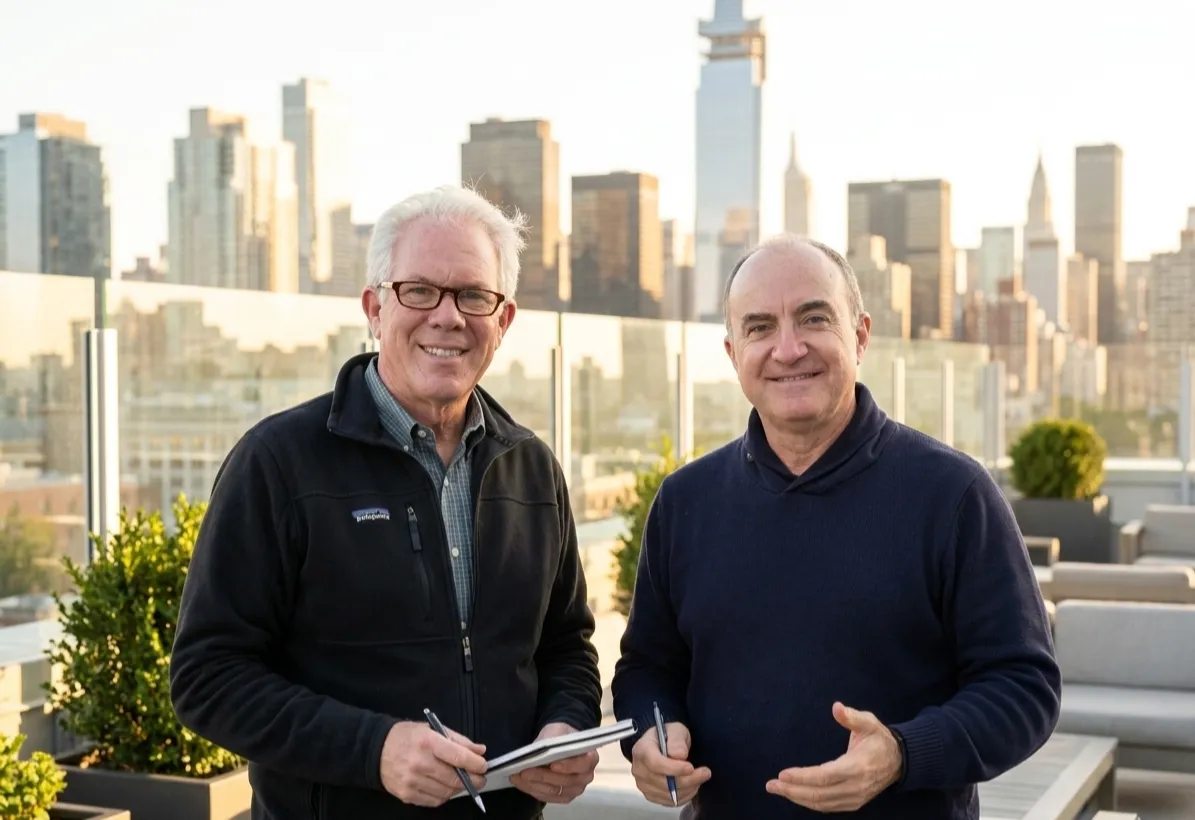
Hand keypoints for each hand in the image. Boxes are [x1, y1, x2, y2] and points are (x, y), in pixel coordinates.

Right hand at [379, 720, 487, 807]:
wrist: (376, 750)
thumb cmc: (407, 737)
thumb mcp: (433, 729)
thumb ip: (458, 740)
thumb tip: (479, 751)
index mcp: (428, 742)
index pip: (458, 757)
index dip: (476, 764)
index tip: (484, 765)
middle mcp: (420, 763)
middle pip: (454, 778)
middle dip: (473, 779)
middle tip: (480, 777)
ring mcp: (412, 781)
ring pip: (446, 792)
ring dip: (459, 789)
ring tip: (463, 781)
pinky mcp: (407, 794)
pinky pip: (434, 801)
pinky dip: (444, 795)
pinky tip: (445, 787)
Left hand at [509, 722, 598, 803]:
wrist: (559, 741)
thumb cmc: (560, 734)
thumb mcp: (557, 731)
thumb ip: (552, 742)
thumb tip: (539, 754)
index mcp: (590, 758)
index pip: (583, 764)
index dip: (568, 766)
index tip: (552, 764)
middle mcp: (586, 776)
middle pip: (564, 781)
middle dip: (542, 776)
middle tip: (524, 771)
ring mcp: (575, 789)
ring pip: (553, 791)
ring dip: (534, 784)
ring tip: (517, 777)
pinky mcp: (563, 797)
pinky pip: (547, 797)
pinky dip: (533, 790)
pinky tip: (521, 783)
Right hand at [630, 721, 710, 806]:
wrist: (661, 747)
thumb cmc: (668, 737)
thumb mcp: (675, 730)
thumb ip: (677, 740)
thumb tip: (679, 756)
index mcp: (641, 750)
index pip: (655, 763)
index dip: (674, 768)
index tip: (691, 767)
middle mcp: (639, 769)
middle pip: (663, 782)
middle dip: (688, 779)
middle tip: (706, 773)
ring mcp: (643, 785)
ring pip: (668, 794)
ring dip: (688, 788)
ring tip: (700, 777)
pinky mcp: (650, 795)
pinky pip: (669, 802)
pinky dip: (684, 796)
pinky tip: (693, 785)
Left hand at [766, 702, 902, 811]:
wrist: (899, 761)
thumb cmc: (879, 739)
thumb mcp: (869, 723)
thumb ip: (852, 716)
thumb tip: (836, 707)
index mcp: (857, 767)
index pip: (825, 776)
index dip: (803, 777)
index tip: (783, 773)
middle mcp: (855, 787)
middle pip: (819, 794)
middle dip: (792, 790)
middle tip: (771, 785)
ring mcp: (855, 798)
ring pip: (822, 804)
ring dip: (797, 798)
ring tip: (777, 789)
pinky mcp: (853, 803)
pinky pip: (828, 806)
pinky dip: (809, 803)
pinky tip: (795, 795)